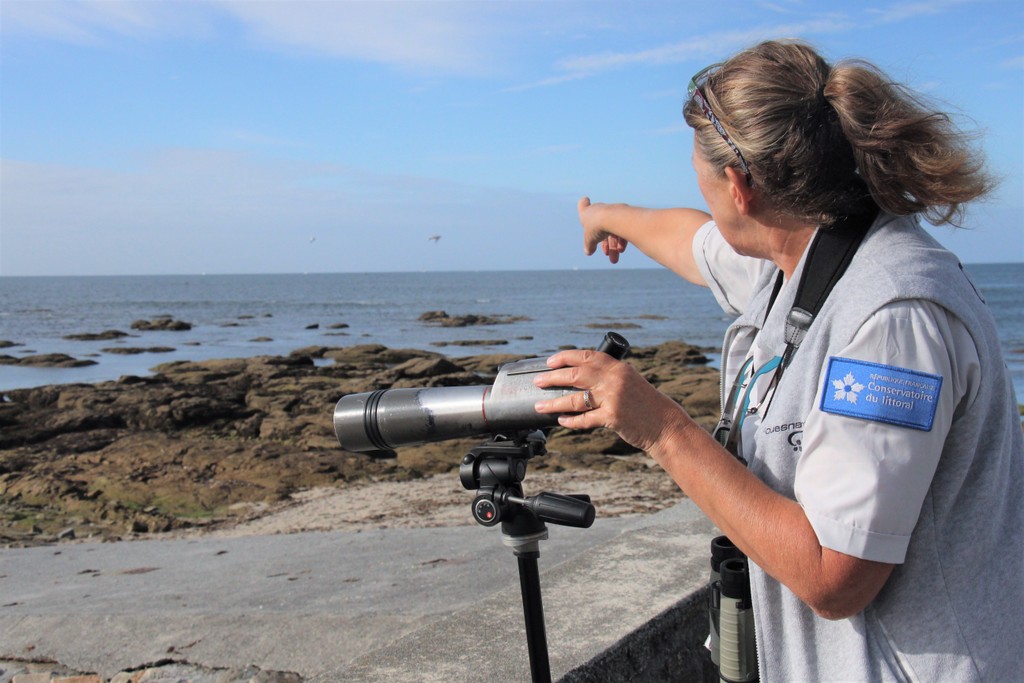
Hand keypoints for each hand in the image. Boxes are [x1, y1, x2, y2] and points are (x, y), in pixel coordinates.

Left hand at [532, 348, 690, 453]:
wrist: (665, 425)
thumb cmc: (647, 405)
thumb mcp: (630, 382)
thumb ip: (609, 377)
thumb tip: (581, 377)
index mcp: (618, 367)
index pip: (586, 356)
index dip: (565, 357)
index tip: (550, 361)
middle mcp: (614, 379)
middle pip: (576, 375)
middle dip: (553, 377)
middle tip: (538, 381)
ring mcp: (613, 398)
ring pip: (575, 399)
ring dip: (554, 403)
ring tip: (540, 405)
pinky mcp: (612, 417)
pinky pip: (585, 419)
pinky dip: (571, 421)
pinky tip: (561, 422)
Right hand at [579, 197, 628, 263]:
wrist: (614, 219)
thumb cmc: (597, 227)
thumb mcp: (589, 240)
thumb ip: (588, 246)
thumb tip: (588, 252)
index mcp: (587, 213)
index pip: (582, 204)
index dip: (583, 203)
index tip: (585, 201)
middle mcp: (599, 210)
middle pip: (600, 227)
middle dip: (605, 244)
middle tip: (607, 255)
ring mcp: (611, 212)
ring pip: (612, 231)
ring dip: (614, 247)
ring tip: (615, 260)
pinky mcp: (623, 215)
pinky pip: (621, 229)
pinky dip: (621, 240)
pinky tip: (621, 250)